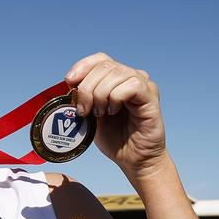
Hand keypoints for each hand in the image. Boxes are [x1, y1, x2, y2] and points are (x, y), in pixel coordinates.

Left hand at [65, 53, 166, 179]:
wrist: (133, 159)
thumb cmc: (114, 139)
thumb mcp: (90, 116)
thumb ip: (82, 99)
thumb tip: (67, 87)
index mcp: (115, 79)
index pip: (99, 59)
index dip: (82, 66)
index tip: (69, 82)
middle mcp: (131, 76)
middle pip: (104, 66)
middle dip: (87, 88)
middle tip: (83, 111)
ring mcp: (143, 84)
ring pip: (116, 74)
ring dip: (100, 95)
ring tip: (100, 114)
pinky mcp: (151, 95)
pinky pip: (131, 86)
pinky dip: (115, 99)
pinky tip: (113, 112)